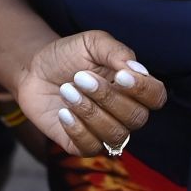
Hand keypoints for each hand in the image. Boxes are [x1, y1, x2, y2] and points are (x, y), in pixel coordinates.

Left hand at [14, 30, 167, 156]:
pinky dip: (78, 129)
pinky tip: (63, 112)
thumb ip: (117, 52)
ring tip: (67, 90)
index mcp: (132, 87)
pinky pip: (92, 147)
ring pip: (115, 135)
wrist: (34, 71)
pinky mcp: (82, 145)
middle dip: (109, 98)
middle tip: (80, 78)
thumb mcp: (92, 43)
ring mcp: (104, 131)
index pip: (156, 96)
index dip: (143, 90)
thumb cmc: (67, 55)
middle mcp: (124, 113)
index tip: (120, 75)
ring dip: (90, 111)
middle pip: (137, 118)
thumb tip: (139, 71)